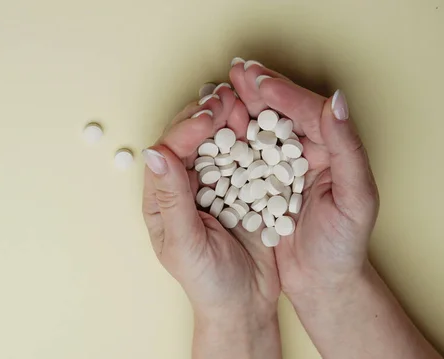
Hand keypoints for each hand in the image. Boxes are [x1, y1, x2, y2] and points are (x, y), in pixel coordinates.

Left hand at [141, 85, 280, 357]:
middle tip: (227, 96)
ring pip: (217, 141)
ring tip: (243, 101)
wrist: (245, 303)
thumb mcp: (186, 245)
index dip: (186, 131)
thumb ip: (172, 199)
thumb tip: (154, 153)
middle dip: (207, 114)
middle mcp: (186, 184)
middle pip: (190, 139)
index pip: (169, 153)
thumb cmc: (208, 282)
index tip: (208, 118)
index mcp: (163, 198)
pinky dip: (253, 137)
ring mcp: (214, 183)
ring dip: (229, 119)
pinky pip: (245, 155)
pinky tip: (262, 123)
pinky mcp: (243, 186)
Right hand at [229, 61, 379, 296]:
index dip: (284, 94)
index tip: (260, 82)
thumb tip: (337, 101)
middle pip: (280, 112)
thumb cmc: (343, 245)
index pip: (308, 111)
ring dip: (240, 107)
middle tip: (236, 70)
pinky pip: (242, 156)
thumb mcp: (356, 198)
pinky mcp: (259, 183)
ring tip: (220, 90)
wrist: (321, 282)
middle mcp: (305, 152)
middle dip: (257, 90)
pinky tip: (212, 126)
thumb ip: (347, 148)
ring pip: (258, 129)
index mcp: (331, 150)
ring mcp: (280, 166)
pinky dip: (227, 138)